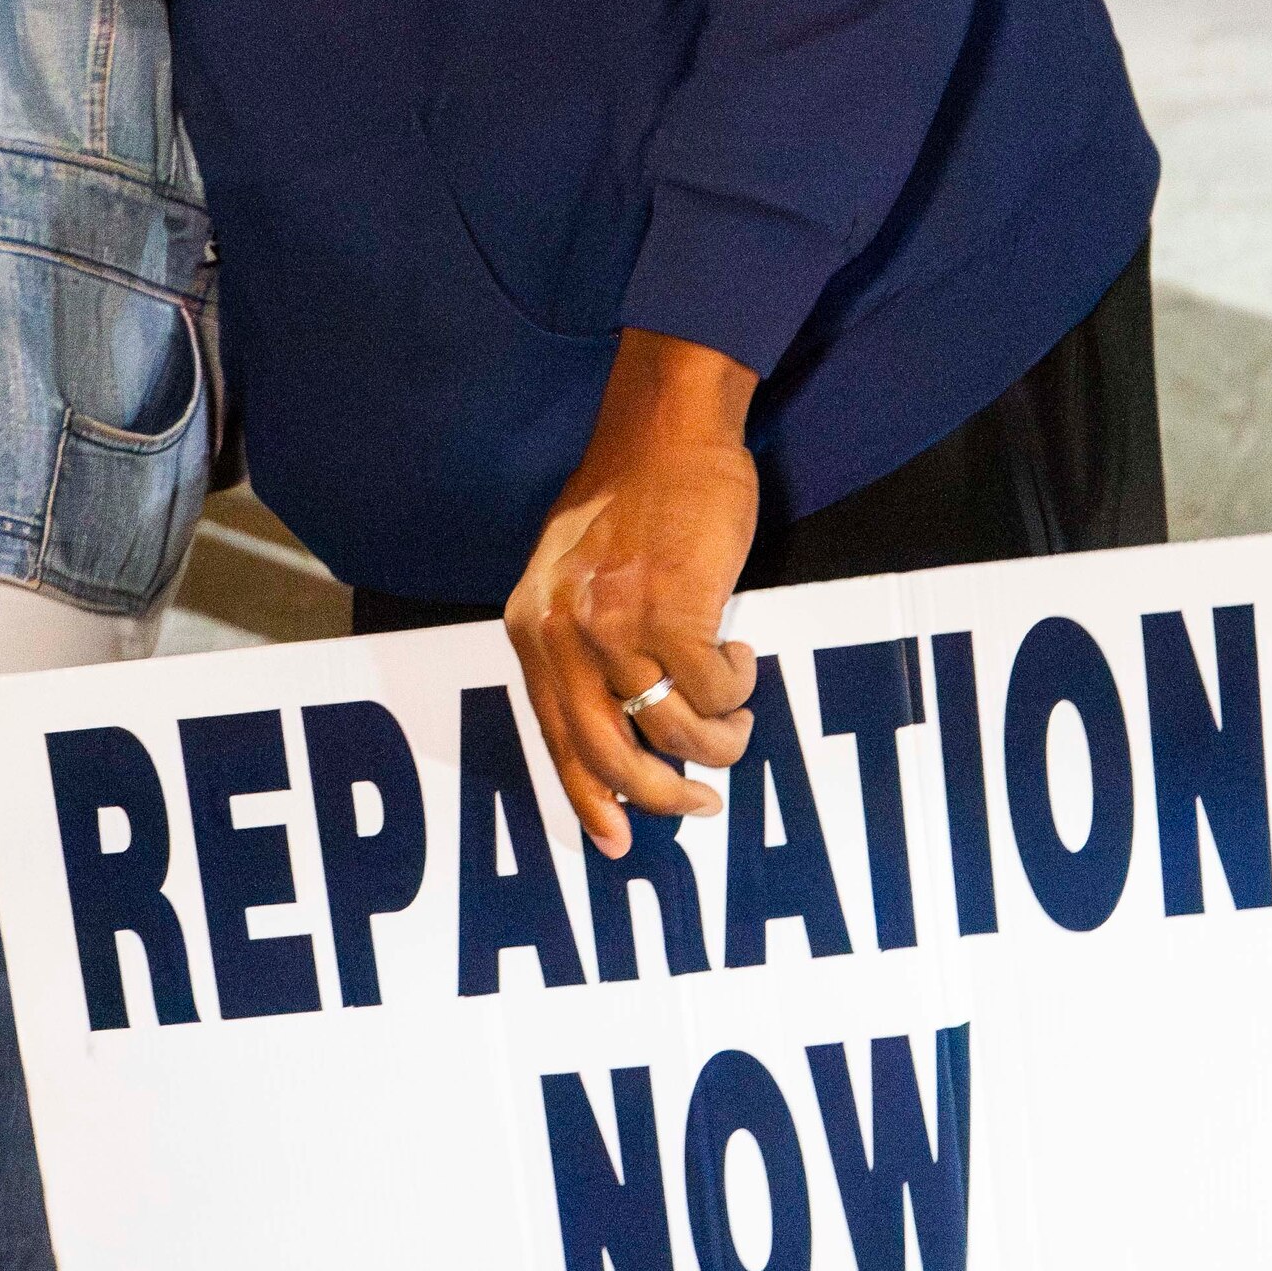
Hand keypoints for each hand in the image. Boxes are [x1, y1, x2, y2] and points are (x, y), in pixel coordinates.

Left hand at [506, 330, 764, 853]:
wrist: (666, 427)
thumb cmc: (632, 495)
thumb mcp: (573, 573)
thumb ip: (580, 640)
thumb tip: (617, 721)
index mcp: (532, 629)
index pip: (554, 739)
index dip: (586, 800)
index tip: (615, 843)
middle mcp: (563, 634)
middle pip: (609, 756)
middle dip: (662, 796)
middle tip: (704, 801)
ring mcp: (616, 624)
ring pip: (673, 730)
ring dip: (719, 738)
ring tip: (737, 716)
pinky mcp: (673, 608)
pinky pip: (714, 689)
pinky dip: (735, 688)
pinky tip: (739, 655)